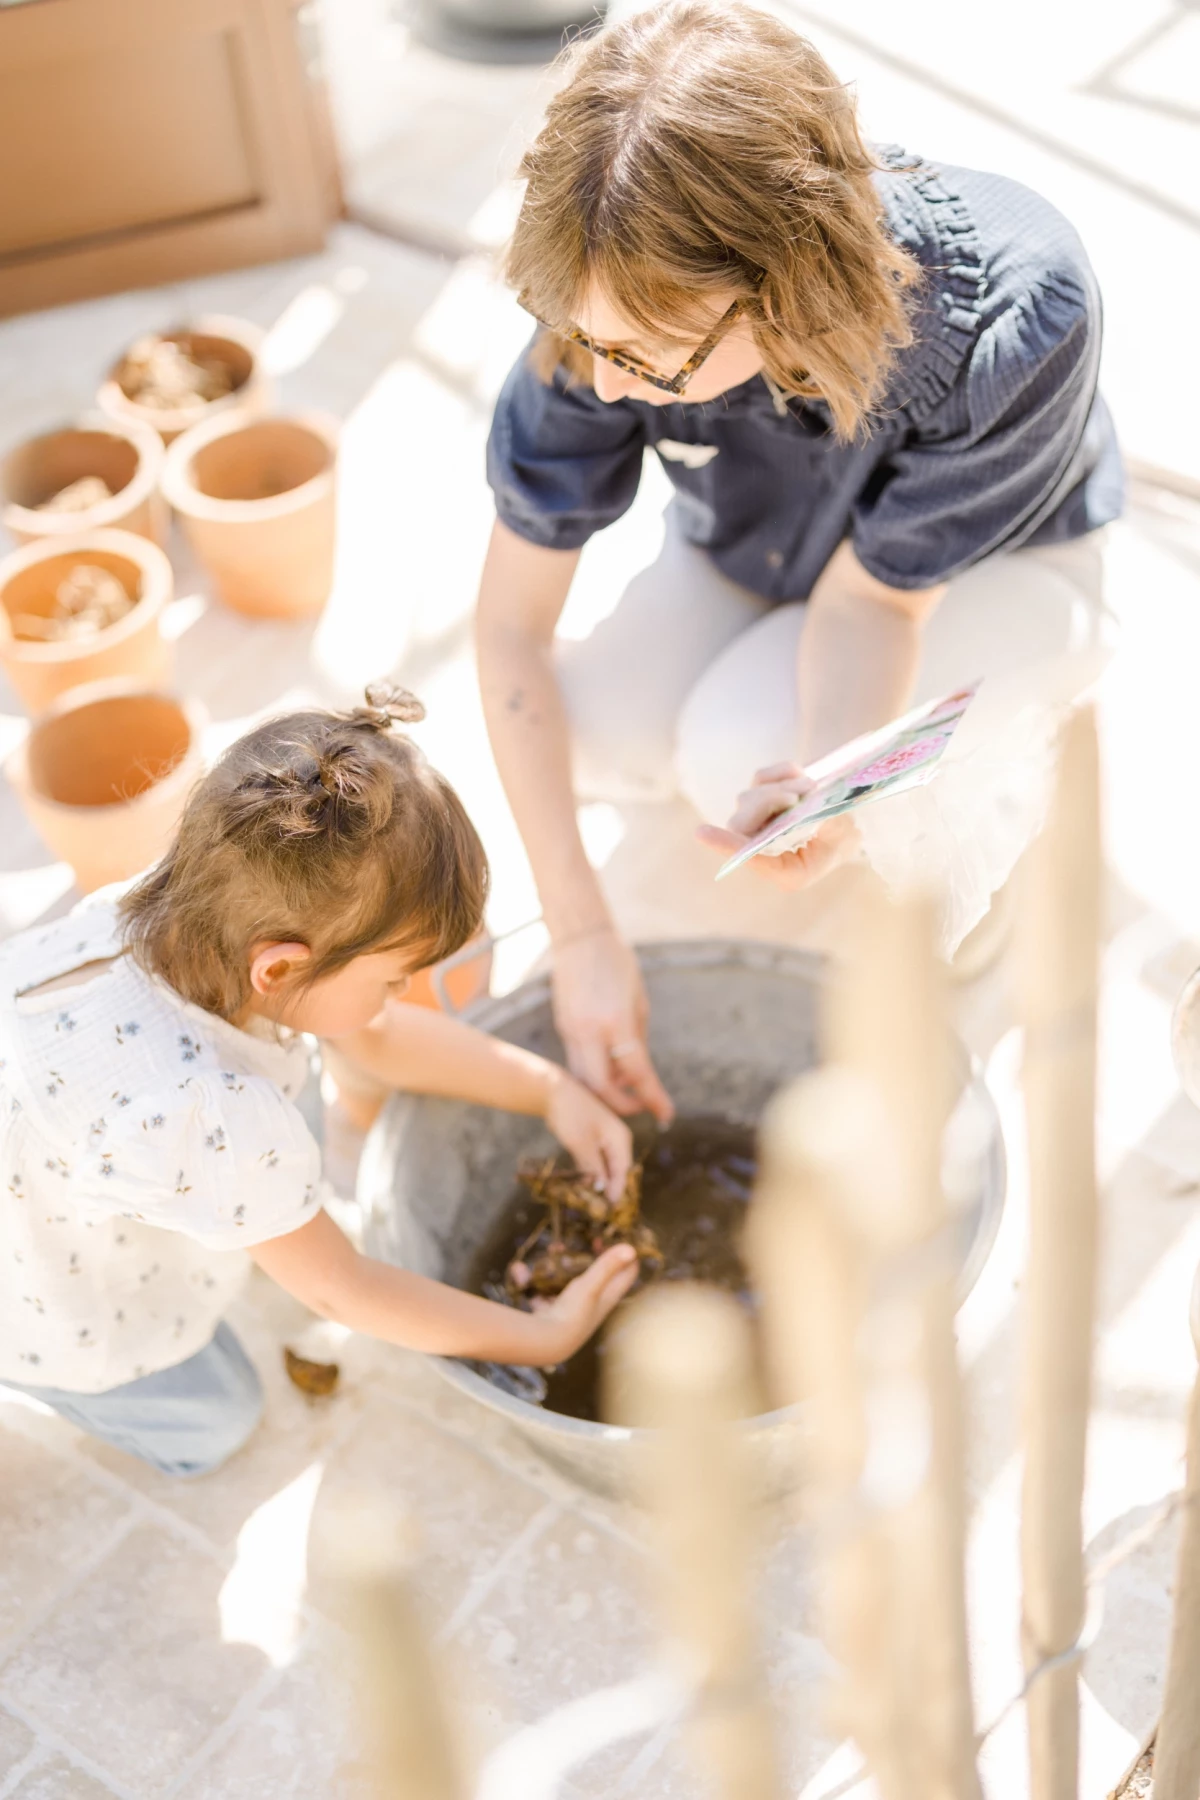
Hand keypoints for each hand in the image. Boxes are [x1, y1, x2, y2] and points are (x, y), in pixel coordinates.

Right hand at [528, 1244, 639, 1362]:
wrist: (543, 1345)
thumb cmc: (572, 1315)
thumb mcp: (590, 1286)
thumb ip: (607, 1267)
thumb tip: (632, 1248)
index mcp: (606, 1300)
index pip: (626, 1276)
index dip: (627, 1258)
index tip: (621, 1239)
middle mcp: (591, 1307)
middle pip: (598, 1278)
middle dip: (591, 1257)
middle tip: (589, 1240)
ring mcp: (569, 1312)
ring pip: (567, 1283)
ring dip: (559, 1266)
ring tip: (553, 1249)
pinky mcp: (549, 1316)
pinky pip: (542, 1294)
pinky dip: (532, 1281)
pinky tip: (521, 1272)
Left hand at [543, 1069, 633, 1202]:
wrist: (554, 1091)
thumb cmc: (570, 1114)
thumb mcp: (581, 1144)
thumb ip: (593, 1168)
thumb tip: (601, 1191)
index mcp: (620, 1139)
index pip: (624, 1173)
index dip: (617, 1194)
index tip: (609, 1213)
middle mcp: (617, 1141)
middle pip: (618, 1173)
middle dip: (609, 1192)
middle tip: (599, 1214)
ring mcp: (605, 1141)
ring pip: (606, 1169)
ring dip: (599, 1185)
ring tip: (591, 1206)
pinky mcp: (593, 1142)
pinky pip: (596, 1163)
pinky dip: (591, 1175)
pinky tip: (583, 1189)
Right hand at [552, 928, 673, 1123]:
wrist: (581, 938)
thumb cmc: (617, 962)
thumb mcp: (638, 1000)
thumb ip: (638, 1038)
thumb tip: (638, 1072)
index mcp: (614, 1020)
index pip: (636, 1071)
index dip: (653, 1097)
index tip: (666, 1114)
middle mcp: (588, 1029)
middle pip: (600, 1087)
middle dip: (621, 1105)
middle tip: (641, 1106)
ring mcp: (570, 1029)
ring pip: (582, 1079)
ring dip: (605, 1092)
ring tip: (626, 1089)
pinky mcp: (562, 1027)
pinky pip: (577, 1061)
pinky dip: (594, 1072)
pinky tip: (610, 1068)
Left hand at [696, 761, 860, 891]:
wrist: (854, 819)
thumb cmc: (848, 835)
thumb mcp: (844, 833)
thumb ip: (826, 823)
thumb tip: (806, 804)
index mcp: (784, 870)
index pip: (748, 857)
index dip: (726, 844)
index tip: (702, 833)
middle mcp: (763, 849)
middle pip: (743, 822)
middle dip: (770, 801)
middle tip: (805, 790)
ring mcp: (758, 822)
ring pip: (750, 797)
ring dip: (782, 786)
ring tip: (813, 786)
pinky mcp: (761, 798)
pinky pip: (761, 778)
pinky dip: (781, 772)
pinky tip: (803, 776)